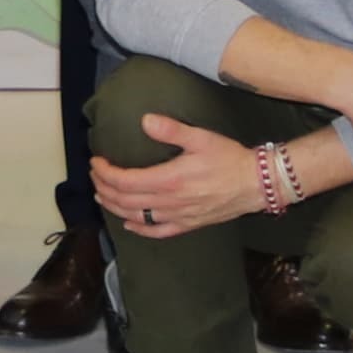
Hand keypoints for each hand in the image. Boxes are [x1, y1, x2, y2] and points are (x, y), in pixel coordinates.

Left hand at [88, 110, 268, 241]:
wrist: (256, 183)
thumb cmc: (229, 157)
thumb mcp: (200, 137)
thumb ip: (171, 130)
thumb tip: (145, 120)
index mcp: (169, 179)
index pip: (125, 180)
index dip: (105, 172)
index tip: (96, 161)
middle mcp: (170, 201)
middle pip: (125, 200)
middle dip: (104, 187)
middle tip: (95, 175)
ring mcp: (178, 216)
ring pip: (137, 217)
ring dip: (115, 207)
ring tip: (102, 195)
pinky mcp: (188, 224)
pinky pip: (158, 232)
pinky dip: (139, 229)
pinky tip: (129, 224)